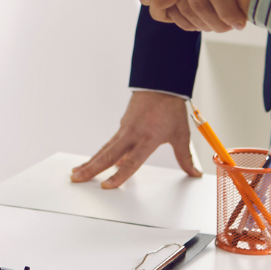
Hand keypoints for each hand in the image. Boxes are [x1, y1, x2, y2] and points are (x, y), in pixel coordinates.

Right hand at [70, 90, 200, 186]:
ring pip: (104, 149)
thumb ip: (185, 157)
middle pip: (107, 155)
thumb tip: (193, 172)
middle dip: (90, 169)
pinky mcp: (123, 125)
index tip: (107, 186)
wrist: (162, 83)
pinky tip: (95, 161)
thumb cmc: (170, 107)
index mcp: (147, 138)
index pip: (131, 162)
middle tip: (76, 179)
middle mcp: (132, 134)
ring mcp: (125, 129)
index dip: (119, 176)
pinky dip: (101, 153)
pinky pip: (110, 142)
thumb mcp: (181, 134)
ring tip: (77, 172)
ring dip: (90, 161)